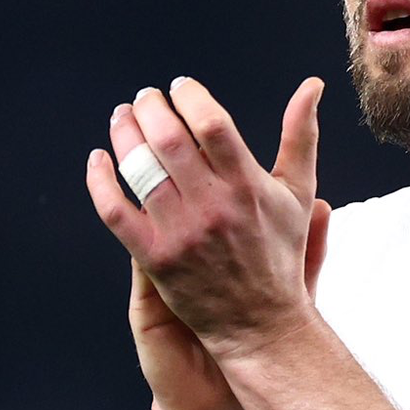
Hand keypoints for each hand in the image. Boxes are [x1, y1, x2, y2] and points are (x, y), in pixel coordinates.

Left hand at [88, 77, 330, 371]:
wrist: (261, 325)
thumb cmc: (280, 255)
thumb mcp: (298, 192)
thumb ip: (300, 136)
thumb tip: (311, 85)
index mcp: (247, 185)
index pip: (210, 123)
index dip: (189, 96)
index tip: (181, 87)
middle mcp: (212, 207)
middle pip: (167, 140)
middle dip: (150, 108)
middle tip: (146, 97)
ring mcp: (180, 233)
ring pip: (139, 170)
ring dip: (124, 134)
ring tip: (122, 117)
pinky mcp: (155, 259)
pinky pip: (115, 211)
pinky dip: (100, 181)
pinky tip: (98, 160)